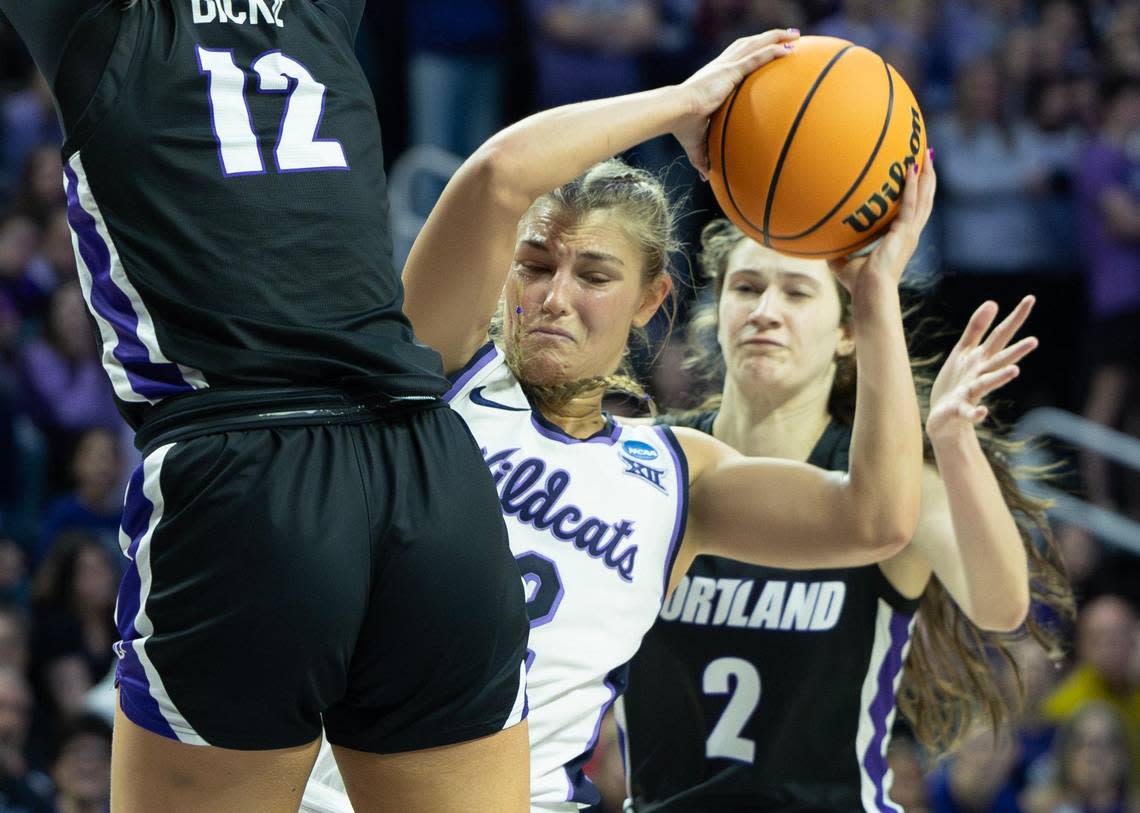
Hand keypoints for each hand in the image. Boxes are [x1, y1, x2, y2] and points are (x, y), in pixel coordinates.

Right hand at [672, 28, 798, 178]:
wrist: (675, 113)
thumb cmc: (682, 127)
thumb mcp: (697, 143)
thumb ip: (704, 157)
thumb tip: (706, 178)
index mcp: (715, 79)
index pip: (736, 60)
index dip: (749, 53)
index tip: (764, 51)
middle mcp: (722, 67)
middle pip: (749, 45)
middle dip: (768, 37)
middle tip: (788, 36)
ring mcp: (727, 66)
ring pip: (756, 44)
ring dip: (775, 36)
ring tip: (795, 33)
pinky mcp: (730, 70)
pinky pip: (757, 57)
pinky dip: (773, 51)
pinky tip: (790, 48)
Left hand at [828, 153, 935, 294]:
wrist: (869, 293)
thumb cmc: (858, 284)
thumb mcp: (843, 263)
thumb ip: (836, 251)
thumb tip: (820, 243)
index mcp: (900, 238)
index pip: (913, 210)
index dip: (917, 192)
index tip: (917, 173)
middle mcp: (910, 233)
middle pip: (925, 198)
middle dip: (927, 176)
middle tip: (928, 154)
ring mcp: (910, 233)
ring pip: (925, 197)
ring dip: (927, 174)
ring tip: (927, 153)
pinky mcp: (905, 233)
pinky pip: (911, 203)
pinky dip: (912, 185)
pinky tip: (911, 167)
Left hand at [926, 295, 1037, 442]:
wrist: (943, 417)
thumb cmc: (956, 382)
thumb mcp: (964, 352)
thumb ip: (977, 329)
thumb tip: (993, 302)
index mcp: (981, 359)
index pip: (1001, 335)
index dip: (1015, 318)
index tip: (1030, 298)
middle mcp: (981, 375)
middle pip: (999, 360)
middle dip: (1016, 351)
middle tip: (1034, 340)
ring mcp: (971, 393)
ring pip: (987, 383)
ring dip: (1000, 377)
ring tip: (1015, 371)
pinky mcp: (959, 409)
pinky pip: (968, 412)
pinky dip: (975, 413)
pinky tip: (982, 413)